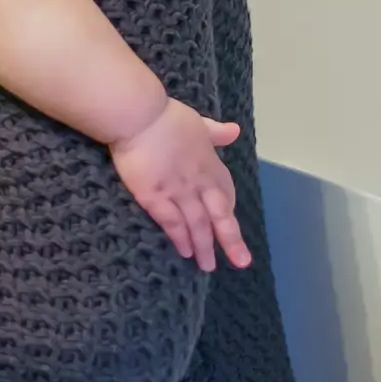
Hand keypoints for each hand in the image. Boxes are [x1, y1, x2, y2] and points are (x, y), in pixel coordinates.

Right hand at [109, 98, 251, 269]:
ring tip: (207, 266)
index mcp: (209, 163)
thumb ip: (215, 132)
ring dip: (204, 247)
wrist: (139, 116)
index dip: (228, 212)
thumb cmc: (164, 115)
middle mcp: (199, 181)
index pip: (226, 193)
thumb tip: (235, 131)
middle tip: (241, 262)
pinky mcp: (155, 197)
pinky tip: (184, 252)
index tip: (228, 226)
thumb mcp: (197, 122)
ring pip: (197, 225)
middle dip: (231, 240)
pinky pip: (171, 223)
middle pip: (220, 216)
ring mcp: (178, 191)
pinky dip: (180, 239)